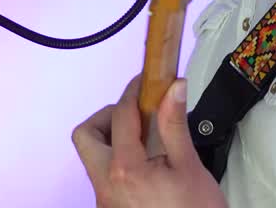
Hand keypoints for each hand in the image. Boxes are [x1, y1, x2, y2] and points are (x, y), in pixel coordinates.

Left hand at [72, 75, 225, 207]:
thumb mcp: (190, 167)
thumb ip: (175, 125)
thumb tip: (173, 87)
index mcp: (125, 169)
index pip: (120, 115)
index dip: (134, 90)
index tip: (149, 80)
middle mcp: (105, 185)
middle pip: (86, 136)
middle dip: (107, 117)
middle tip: (137, 115)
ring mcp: (104, 200)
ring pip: (92, 158)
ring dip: (112, 139)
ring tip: (146, 139)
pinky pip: (103, 176)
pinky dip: (118, 160)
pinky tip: (147, 164)